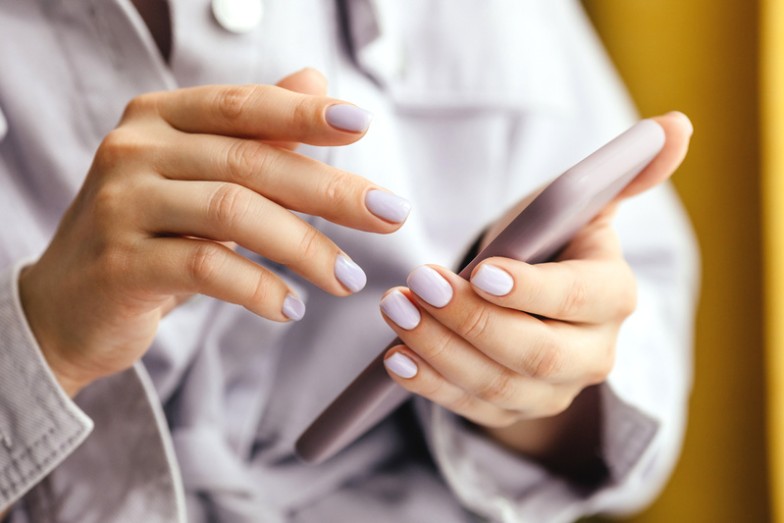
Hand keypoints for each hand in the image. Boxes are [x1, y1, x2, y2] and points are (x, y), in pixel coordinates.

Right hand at [19, 69, 410, 396]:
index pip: (244, 106)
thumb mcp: (199, 178)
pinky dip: (259, 288)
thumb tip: (316, 81)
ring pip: (233, 213)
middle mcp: (135, 150)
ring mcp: (121, 205)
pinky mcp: (119, 263)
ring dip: (305, 248)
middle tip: (391, 216)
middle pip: (251, 162)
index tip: (363, 126)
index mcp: (159, 118)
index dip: (305, 113)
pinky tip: (292, 308)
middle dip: (330, 191)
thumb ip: (255, 133)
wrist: (68, 304)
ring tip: (350, 278)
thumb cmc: (150, 234)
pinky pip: (205, 268)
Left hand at [378, 112, 691, 470]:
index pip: (580, 298)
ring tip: (396, 309)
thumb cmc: (549, 241)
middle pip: (535, 353)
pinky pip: (469, 407)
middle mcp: (593, 353)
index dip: (533, 290)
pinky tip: (396, 358)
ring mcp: (552, 391)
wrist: (531, 301)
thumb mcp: (577, 203)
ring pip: (496, 384)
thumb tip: (679, 124)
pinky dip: (430, 384)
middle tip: (419, 283)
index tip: (482, 271)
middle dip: (472, 320)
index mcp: (613, 296)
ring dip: (439, 349)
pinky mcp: (512, 410)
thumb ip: (623, 172)